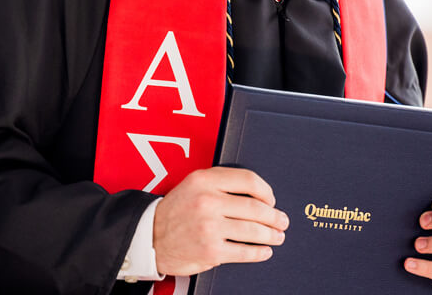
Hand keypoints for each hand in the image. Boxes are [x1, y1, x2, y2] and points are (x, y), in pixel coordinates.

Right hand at [152, 166, 288, 275]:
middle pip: (255, 208)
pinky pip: (243, 251)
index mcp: (205, 180)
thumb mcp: (194, 184)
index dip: (267, 191)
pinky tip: (264, 251)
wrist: (149, 236)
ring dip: (271, 235)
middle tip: (282, 221)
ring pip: (253, 230)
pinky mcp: (210, 250)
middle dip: (275, 216)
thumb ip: (222, 182)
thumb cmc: (177, 209)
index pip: (249, 180)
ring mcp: (209, 227)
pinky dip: (259, 252)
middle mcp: (208, 201)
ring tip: (278, 236)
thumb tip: (259, 193)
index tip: (272, 200)